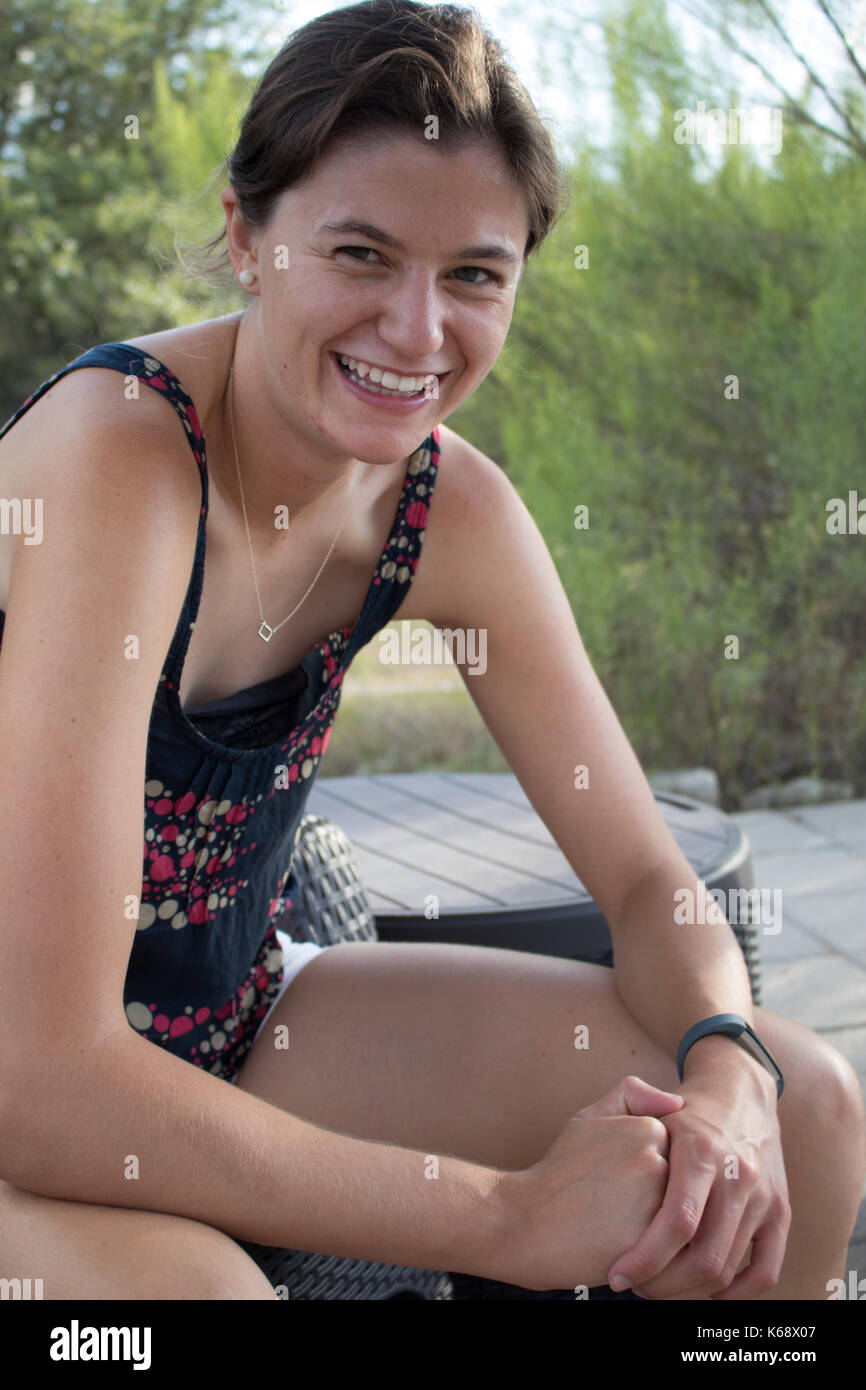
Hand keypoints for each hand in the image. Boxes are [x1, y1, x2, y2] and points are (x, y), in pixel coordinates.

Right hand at [494, 1075, 684, 1291]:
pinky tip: (615, 1246)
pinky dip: (647, 1253)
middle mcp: (656, 1161)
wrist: (521, 1222)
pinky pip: (666, 1251)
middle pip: (675, 1189)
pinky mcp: (648, 1244)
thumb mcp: (588, 1119)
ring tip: (611, 1226)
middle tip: (608, 1206)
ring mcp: (654, 1203)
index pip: (671, 1157)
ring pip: (671, 1220)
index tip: (612, 1182)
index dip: (642, 1176)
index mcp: (647, 1129)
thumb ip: (631, 1098)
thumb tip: (677, 1102)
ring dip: (650, 1227)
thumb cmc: (557, 1173)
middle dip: (649, 1202)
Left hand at [607, 1070, 790, 1299]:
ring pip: (728, 1270)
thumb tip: (617, 1160)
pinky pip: (765, 1272)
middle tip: (635, 1286)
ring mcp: (764, 1196)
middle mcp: (739, 1174)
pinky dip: (735, 1293)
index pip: (678, 1222)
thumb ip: (626, 1114)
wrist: (741, 1093)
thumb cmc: (687, 1110)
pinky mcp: (780, 1213)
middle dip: (663, 1285)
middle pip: (704, 1258)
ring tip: (657, 1284)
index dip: (644, 1259)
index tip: (617, 1275)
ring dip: (689, 1290)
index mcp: (703, 1149)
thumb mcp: (654, 1105)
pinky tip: (704, 1289)